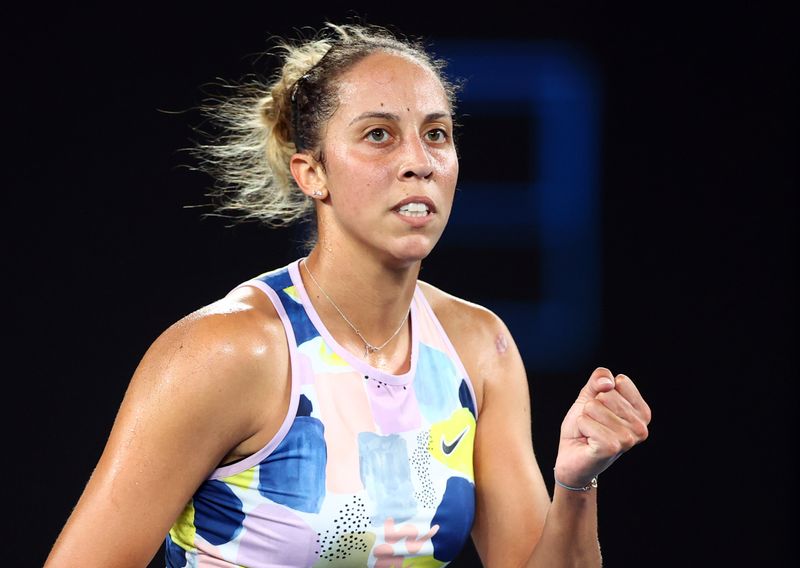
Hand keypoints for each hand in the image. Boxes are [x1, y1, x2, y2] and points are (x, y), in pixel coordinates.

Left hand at [554, 367, 650, 487]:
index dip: (602, 392)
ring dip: (585, 418)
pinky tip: (587, 440)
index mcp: (642, 412)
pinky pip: (585, 420)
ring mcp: (628, 439)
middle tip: (594, 424)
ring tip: (590, 433)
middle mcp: (641, 427)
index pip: (620, 381)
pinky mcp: (611, 447)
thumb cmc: (584, 426)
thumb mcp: (590, 396)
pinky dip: (580, 427)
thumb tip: (608, 381)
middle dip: (592, 407)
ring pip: (594, 406)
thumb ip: (599, 379)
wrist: (571, 456)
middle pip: (607, 393)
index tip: (602, 411)